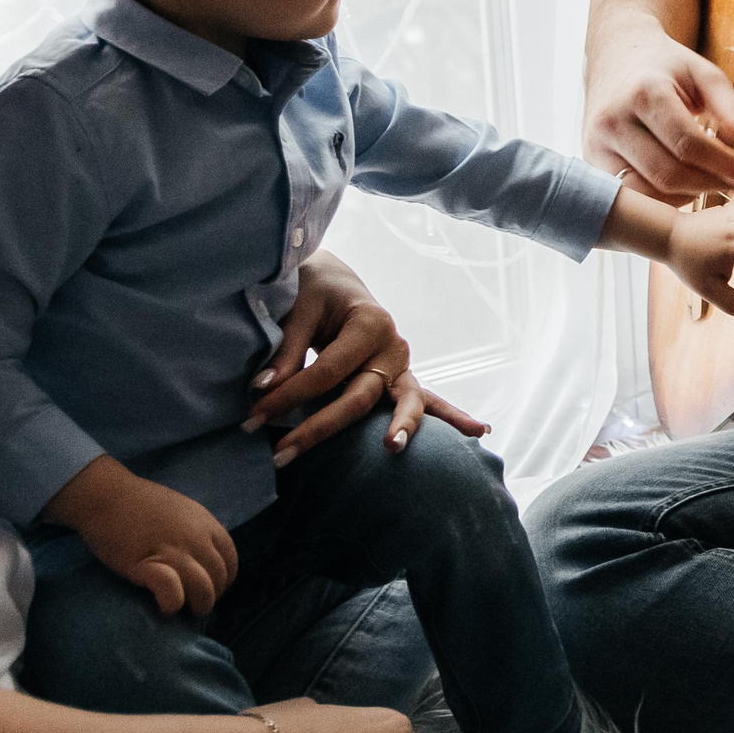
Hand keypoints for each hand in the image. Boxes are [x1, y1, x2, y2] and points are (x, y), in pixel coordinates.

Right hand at [46, 458, 238, 612]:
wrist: (105, 495)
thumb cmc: (138, 504)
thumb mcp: (181, 510)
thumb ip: (197, 530)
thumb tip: (205, 558)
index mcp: (205, 523)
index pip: (230, 561)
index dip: (222, 581)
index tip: (208, 588)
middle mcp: (196, 538)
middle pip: (218, 579)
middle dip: (209, 596)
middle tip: (192, 603)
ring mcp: (173, 551)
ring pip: (203, 589)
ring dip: (197, 606)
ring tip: (182, 610)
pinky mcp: (148, 564)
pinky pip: (173, 592)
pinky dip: (173, 604)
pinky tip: (164, 607)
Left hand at [243, 252, 487, 462]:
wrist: (334, 278)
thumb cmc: (314, 291)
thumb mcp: (297, 308)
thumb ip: (285, 349)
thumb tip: (264, 389)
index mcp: (368, 322)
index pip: (325, 370)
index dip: (287, 395)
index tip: (252, 416)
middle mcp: (392, 344)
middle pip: (358, 397)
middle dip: (316, 428)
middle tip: (278, 454)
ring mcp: (402, 363)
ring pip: (405, 402)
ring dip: (400, 429)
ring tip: (393, 448)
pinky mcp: (401, 377)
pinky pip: (428, 401)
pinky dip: (453, 417)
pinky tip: (480, 431)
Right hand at [584, 25, 733, 199]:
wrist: (617, 56)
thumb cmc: (666, 67)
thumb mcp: (703, 74)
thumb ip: (732, 108)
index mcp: (643, 92)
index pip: (688, 144)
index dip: (723, 165)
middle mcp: (612, 119)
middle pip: (668, 174)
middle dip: (708, 184)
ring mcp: (596, 143)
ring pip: (648, 191)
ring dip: (685, 197)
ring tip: (710, 184)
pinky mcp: (592, 160)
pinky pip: (630, 194)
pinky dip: (660, 199)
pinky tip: (682, 188)